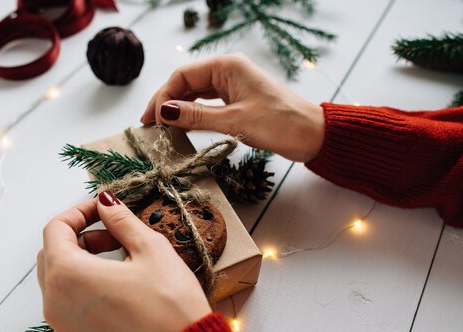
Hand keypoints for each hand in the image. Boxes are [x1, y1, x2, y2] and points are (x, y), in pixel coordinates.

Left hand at [37, 193, 210, 331]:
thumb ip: (121, 220)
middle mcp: (56, 305)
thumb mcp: (150, 249)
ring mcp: (64, 331)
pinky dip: (85, 294)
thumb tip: (106, 203)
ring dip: (82, 266)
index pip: (55, 229)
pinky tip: (119, 293)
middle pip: (52, 257)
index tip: (102, 209)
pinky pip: (70, 312)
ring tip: (120, 265)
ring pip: (59, 286)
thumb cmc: (170, 306)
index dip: (79, 212)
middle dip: (79, 239)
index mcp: (68, 275)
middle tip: (113, 236)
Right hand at [141, 53, 325, 162]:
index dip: (163, 97)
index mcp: (227, 66)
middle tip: (150, 126)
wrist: (312, 134)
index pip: (183, 76)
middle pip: (186, 84)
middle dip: (167, 103)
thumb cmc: (279, 123)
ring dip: (179, 110)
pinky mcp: (238, 100)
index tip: (151, 120)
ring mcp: (233, 85)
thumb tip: (164, 112)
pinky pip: (208, 104)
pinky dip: (194, 115)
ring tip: (162, 129)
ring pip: (196, 94)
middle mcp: (228, 71)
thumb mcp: (234, 121)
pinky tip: (183, 126)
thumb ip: (197, 116)